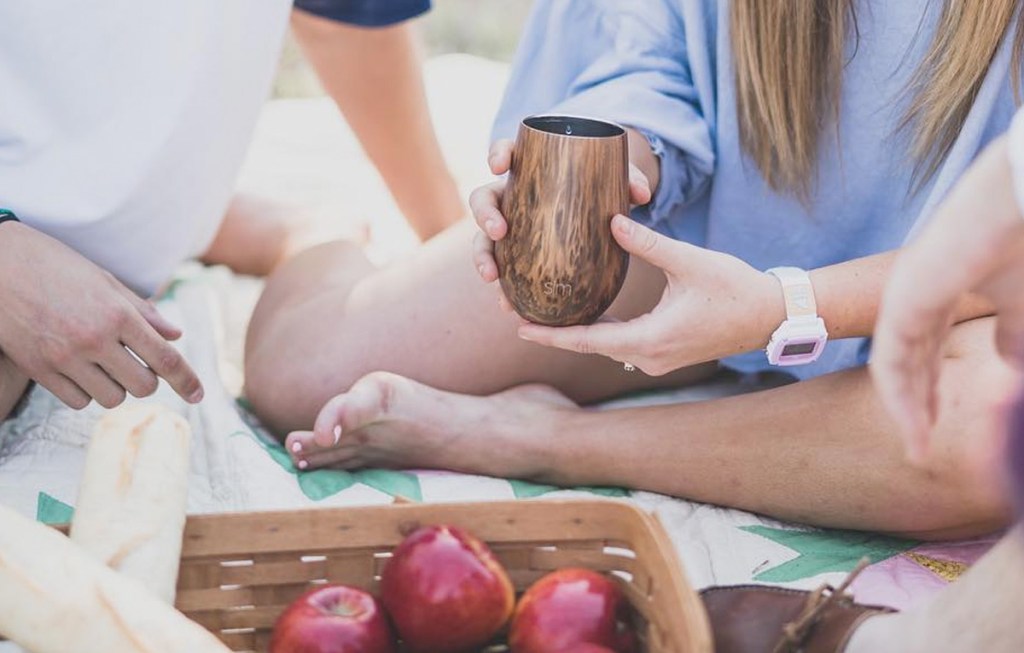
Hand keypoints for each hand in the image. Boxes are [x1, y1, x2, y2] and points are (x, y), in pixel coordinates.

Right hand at [0, 222, 203, 408]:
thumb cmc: (53, 266)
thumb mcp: (104, 280)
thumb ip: (142, 311)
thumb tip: (176, 335)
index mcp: (117, 314)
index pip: (165, 359)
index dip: (187, 380)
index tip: (198, 394)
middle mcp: (94, 339)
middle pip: (142, 386)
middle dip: (146, 380)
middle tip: (135, 364)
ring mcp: (64, 357)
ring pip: (110, 398)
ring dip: (115, 386)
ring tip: (102, 362)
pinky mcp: (38, 370)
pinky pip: (77, 400)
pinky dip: (85, 391)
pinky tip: (79, 370)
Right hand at [469, 139, 653, 288]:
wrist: (599, 211)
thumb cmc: (602, 186)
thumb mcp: (616, 179)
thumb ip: (630, 181)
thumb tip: (641, 195)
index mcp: (529, 169)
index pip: (506, 153)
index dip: (498, 155)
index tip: (499, 166)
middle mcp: (512, 196)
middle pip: (484, 199)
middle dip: (485, 215)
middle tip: (499, 231)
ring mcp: (510, 227)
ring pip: (484, 239)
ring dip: (482, 257)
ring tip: (491, 277)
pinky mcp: (516, 256)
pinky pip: (504, 271)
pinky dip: (503, 289)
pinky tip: (508, 305)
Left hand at [517, 215, 782, 374]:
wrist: (772, 315)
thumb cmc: (736, 288)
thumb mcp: (690, 261)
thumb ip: (649, 243)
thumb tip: (611, 220)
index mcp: (649, 339)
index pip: (587, 341)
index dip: (550, 335)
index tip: (518, 327)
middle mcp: (649, 357)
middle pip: (590, 347)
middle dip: (555, 332)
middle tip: (519, 314)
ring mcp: (658, 359)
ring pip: (606, 347)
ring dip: (577, 332)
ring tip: (544, 313)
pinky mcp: (666, 354)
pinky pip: (623, 345)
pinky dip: (601, 331)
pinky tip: (585, 314)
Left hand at [872, 136, 1023, 460]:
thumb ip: (1015, 334)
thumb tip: (1010, 366)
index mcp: (943, 289)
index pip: (927, 348)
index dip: (932, 389)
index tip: (940, 427)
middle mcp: (918, 293)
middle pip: (909, 361)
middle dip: (916, 406)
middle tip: (920, 448)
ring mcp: (907, 294)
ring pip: (897, 365)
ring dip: (907, 409)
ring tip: (917, 448)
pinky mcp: (905, 297)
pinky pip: (893, 357)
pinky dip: (901, 394)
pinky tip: (912, 425)